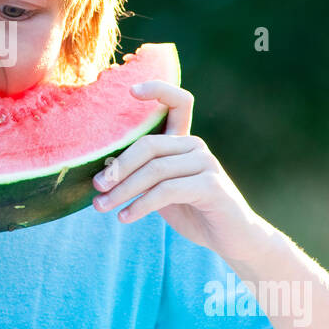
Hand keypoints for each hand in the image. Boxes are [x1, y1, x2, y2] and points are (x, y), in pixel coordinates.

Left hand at [91, 80, 270, 261]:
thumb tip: (102, 175)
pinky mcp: (211, 186)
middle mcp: (196, 147)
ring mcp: (206, 164)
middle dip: (118, 166)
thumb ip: (142, 178)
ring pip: (154, 170)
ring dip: (123, 190)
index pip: (177, 102)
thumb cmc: (193, 212)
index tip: (131, 91)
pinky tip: (125, 217)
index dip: (158, 89)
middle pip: (149, 144)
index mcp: (184, 141)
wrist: (232, 239)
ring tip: (102, 207)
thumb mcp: (162, 192)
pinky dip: (141, 204)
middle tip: (97, 186)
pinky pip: (167, 190)